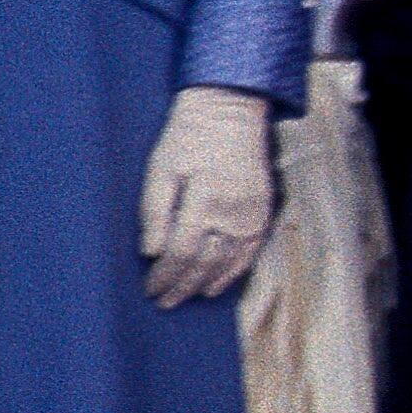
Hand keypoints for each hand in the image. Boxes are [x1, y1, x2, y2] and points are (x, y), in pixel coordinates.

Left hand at [139, 85, 281, 308]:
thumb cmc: (188, 137)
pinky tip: (215, 285)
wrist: (229, 110)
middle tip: (163, 301)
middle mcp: (231, 211)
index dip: (165, 275)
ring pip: (228, 263)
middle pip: (205, 262)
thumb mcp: (161, 167)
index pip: (182, 251)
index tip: (150, 287)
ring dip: (204, 284)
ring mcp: (250, 214)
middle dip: (181, 285)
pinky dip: (233, 273)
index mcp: (203, 198)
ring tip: (185, 297)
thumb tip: (151, 251)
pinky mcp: (262, 212)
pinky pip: (250, 253)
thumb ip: (155, 210)